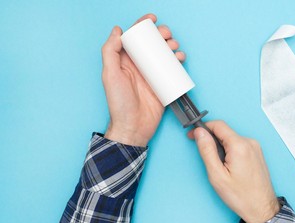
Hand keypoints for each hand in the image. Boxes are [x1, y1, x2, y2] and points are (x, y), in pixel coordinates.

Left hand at [102, 14, 185, 145]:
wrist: (134, 127)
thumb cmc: (119, 104)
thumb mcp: (110, 75)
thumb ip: (110, 51)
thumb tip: (117, 30)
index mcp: (125, 61)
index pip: (135, 38)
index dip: (143, 26)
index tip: (152, 19)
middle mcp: (139, 66)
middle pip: (152, 44)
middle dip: (161, 35)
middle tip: (166, 36)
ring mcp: (152, 75)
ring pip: (164, 54)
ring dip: (171, 46)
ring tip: (174, 48)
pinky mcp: (163, 85)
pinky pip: (173, 70)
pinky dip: (178, 62)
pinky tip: (180, 59)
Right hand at [188, 121, 279, 222]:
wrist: (261, 209)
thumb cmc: (241, 196)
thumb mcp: (217, 174)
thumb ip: (207, 150)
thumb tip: (200, 133)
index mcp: (240, 146)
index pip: (218, 125)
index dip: (203, 128)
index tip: (193, 135)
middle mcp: (250, 143)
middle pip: (224, 132)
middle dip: (211, 139)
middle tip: (203, 154)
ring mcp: (255, 147)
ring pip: (231, 139)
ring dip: (220, 147)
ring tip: (219, 166)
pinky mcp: (257, 153)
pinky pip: (239, 145)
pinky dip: (229, 151)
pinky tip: (228, 167)